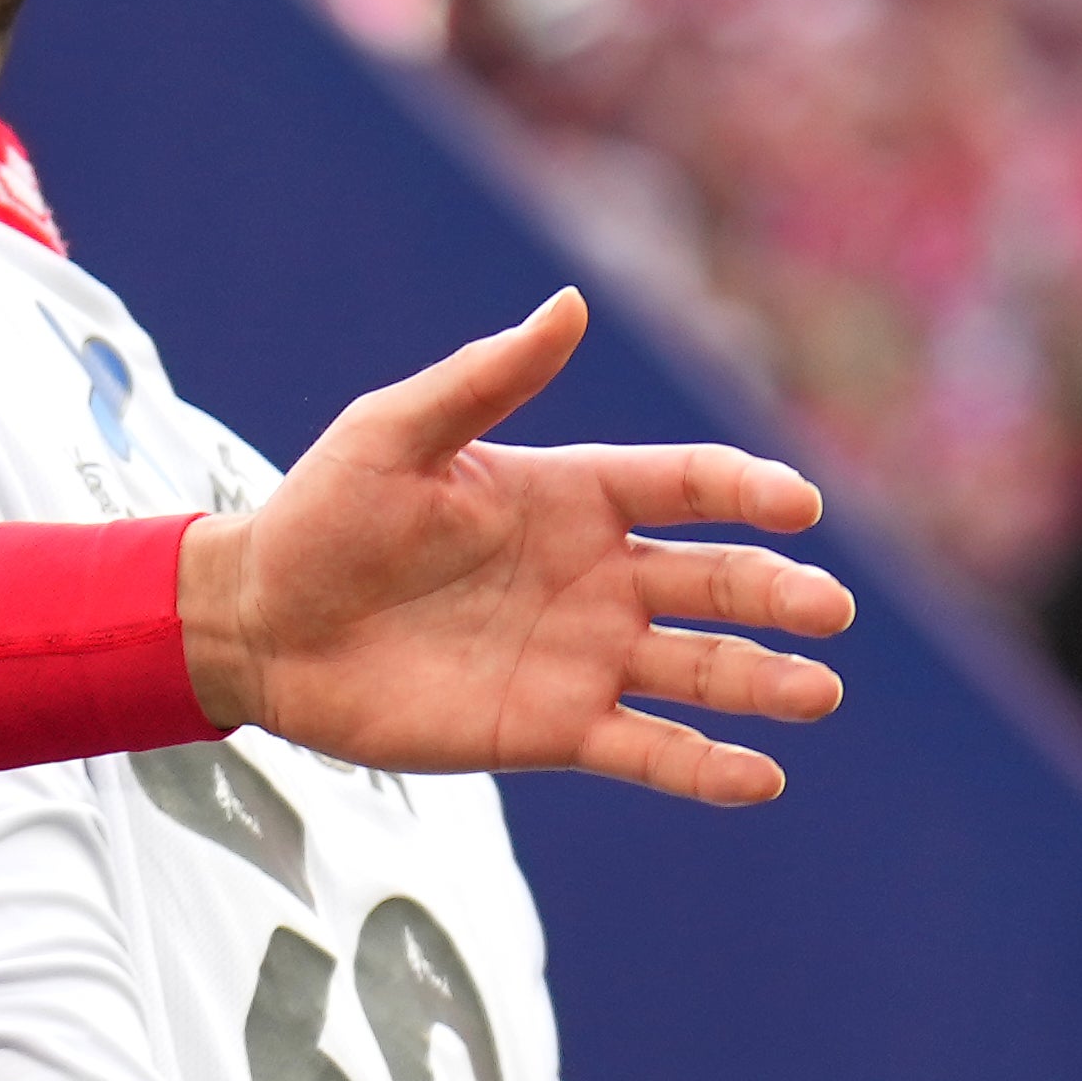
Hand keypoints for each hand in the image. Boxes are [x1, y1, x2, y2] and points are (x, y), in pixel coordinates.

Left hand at [171, 292, 852, 802]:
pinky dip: (706, 767)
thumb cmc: (319, 518)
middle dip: (777, 594)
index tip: (798, 506)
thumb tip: (568, 303)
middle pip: (717, 580)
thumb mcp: (393, 436)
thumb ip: (485, 379)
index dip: (748, 492)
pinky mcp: (554, 728)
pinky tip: (760, 777)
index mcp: (573, 497)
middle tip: (827, 610)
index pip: (687, 486)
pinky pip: (649, 749)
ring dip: (764, 682)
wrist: (254, 625)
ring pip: (702, 669)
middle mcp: (597, 576)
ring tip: (814, 693)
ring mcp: (583, 655)